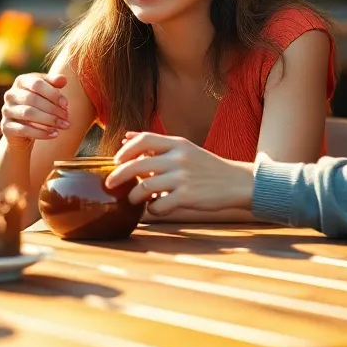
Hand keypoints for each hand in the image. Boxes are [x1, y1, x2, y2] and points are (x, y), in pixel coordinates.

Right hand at [0, 72, 70, 146]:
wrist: (23, 131)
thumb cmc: (39, 107)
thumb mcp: (46, 93)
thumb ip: (54, 84)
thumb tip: (63, 80)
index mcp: (20, 82)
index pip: (36, 83)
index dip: (53, 93)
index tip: (66, 104)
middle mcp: (10, 94)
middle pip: (32, 98)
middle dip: (53, 109)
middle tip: (67, 117)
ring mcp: (6, 111)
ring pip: (28, 113)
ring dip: (49, 120)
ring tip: (64, 126)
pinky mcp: (6, 127)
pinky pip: (24, 129)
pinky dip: (41, 133)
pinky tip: (54, 134)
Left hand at [105, 132, 254, 215]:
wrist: (236, 182)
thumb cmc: (206, 166)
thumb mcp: (183, 148)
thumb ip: (156, 144)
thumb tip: (127, 136)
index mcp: (177, 143)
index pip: (143, 139)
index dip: (124, 150)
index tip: (116, 161)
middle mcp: (178, 158)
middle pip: (136, 165)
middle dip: (118, 176)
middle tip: (110, 184)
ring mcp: (183, 178)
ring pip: (144, 187)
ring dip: (133, 196)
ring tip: (132, 199)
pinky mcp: (187, 197)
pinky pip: (159, 205)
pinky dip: (152, 209)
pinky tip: (154, 208)